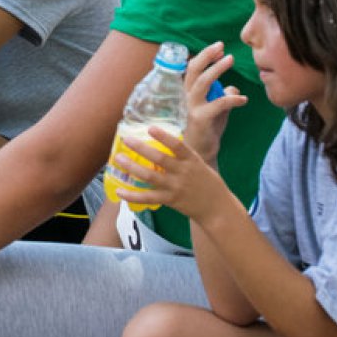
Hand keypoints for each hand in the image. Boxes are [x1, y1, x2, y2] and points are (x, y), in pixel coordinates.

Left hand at [115, 127, 234, 222]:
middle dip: (141, 149)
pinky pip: (148, 198)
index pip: (178, 146)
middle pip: (160, 159)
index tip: (150, 128)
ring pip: (150, 176)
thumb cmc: (208, 182)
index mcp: (192, 160)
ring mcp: (176, 187)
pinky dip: (133, 196)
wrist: (217, 208)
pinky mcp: (170, 200)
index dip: (164, 137)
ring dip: (132, 167)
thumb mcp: (200, 164)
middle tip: (125, 139)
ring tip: (118, 159)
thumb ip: (183, 155)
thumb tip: (165, 140)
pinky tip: (120, 191)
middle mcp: (183, 172)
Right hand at [181, 42, 247, 164]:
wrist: (201, 153)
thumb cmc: (208, 129)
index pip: (193, 68)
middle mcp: (188, 97)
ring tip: (230, 59)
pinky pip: (218, 104)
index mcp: (190, 92)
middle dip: (206, 56)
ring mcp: (193, 107)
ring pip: (202, 83)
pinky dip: (232, 99)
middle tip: (221, 46)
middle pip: (193, 70)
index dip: (205, 56)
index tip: (219, 48)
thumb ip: (223, 95)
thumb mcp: (218, 109)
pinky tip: (243, 99)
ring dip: (216, 69)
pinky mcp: (201, 119)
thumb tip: (232, 87)